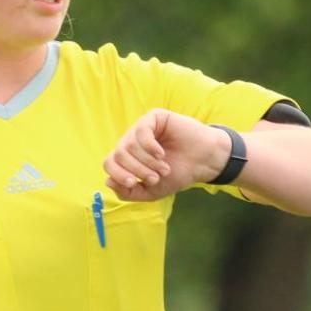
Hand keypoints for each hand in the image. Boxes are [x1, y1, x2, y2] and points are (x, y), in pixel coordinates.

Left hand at [102, 109, 231, 201]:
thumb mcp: (151, 191)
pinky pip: (142, 131)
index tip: (133, 183)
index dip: (118, 174)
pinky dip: (150, 147)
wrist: (203, 162)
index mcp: (128, 157)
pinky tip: (161, 154)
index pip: (110, 163)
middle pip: (118, 155)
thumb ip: (129, 192)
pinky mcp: (154, 117)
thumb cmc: (178, 174)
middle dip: (136, 170)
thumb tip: (108, 181)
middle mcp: (132, 141)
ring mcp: (142, 128)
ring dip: (147, 161)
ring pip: (129, 145)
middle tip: (155, 178)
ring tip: (164, 168)